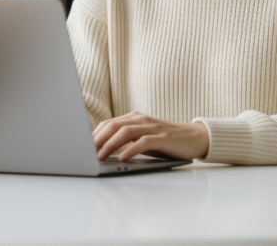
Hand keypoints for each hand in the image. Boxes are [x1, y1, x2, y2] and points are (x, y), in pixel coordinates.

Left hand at [93, 112, 209, 160]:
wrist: (195, 138)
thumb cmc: (166, 141)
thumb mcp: (142, 139)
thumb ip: (125, 141)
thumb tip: (100, 152)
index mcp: (134, 118)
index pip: (108, 123)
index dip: (93, 135)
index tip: (81, 148)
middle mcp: (141, 119)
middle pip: (113, 126)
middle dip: (97, 140)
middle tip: (85, 153)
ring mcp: (152, 127)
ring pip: (125, 132)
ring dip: (110, 145)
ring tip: (99, 156)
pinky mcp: (163, 137)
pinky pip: (143, 142)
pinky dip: (130, 149)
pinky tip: (122, 157)